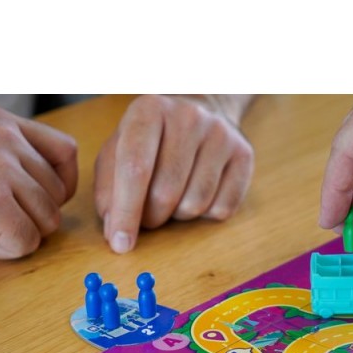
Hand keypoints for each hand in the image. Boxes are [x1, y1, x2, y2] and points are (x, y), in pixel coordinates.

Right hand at [0, 106, 77, 257]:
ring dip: (13, 234)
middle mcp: (3, 139)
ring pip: (46, 222)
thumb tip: (62, 189)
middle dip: (30, 216)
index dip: (62, 184)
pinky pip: (25, 242)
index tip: (40, 199)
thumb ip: (14, 158)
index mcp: (1, 122)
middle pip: (57, 195)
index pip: (66, 151)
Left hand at [94, 94, 254, 252]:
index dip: (126, 212)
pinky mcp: (244, 154)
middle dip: (151, 217)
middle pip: (166, 192)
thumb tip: (115, 233)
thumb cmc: (152, 139)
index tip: (120, 244)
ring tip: (174, 198)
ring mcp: (221, 134)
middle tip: (148, 215)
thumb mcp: (118, 150)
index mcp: (149, 110)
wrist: (202, 108)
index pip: (135, 169)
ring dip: (179, 215)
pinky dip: (206, 214)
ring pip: (196, 204)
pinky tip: (199, 193)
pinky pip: (222, 208)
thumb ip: (109, 188)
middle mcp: (188, 116)